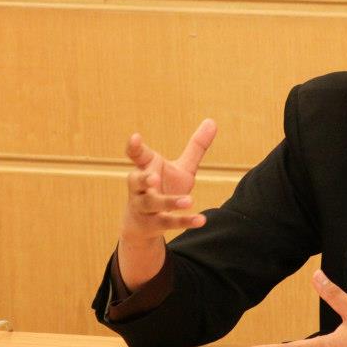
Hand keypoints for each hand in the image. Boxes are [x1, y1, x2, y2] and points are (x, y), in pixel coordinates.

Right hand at [117, 120, 216, 289]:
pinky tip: (201, 220)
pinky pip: (168, 223)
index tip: (136, 137)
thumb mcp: (181, 168)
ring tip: (189, 200)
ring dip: (170, 202)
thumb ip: (196, 147)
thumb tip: (212, 121)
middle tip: (153, 177)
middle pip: (136, 182)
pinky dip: (184, 221)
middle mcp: (139, 188)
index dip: (134, 147)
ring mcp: (144, 207)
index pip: (136, 156)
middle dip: (143, 179)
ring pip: (153, 204)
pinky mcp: (152, 225)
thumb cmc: (163, 188)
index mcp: (146, 168)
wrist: (143, 226)